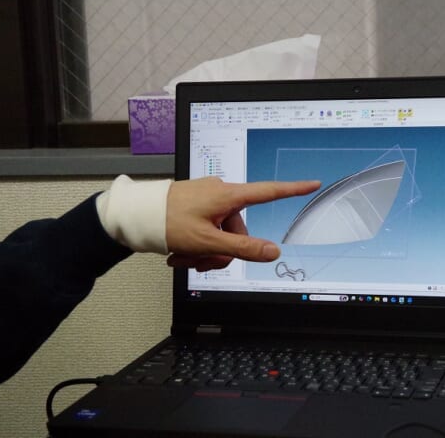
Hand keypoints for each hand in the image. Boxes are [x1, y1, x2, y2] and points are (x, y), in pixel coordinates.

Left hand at [165, 177, 319, 270]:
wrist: (132, 215)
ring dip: (205, 252)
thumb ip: (243, 248)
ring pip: (220, 234)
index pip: (269, 191)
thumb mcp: (208, 242)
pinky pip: (206, 229)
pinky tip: (179, 253)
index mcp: (228, 196)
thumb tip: (272, 251)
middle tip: (201, 261)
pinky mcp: (194, 206)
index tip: (312, 182)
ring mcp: (206, 199)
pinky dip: (196, 245)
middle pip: (239, 230)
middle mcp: (220, 194)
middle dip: (222, 251)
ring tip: (184, 258)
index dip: (293, 189)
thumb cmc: (166, 221)